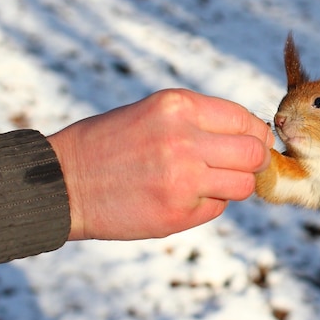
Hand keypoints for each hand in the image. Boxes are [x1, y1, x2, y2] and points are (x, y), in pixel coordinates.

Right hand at [47, 88, 273, 240]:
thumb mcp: (154, 112)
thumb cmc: (110, 143)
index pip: (245, 119)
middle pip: (254, 153)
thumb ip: (202, 121)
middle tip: (244, 166)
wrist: (63, 182)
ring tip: (209, 182)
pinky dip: (209, 203)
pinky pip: (218, 207)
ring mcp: (182, 179)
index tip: (254, 142)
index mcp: (178, 106)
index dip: (256, 134)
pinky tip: (182, 197)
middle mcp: (184, 139)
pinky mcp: (177, 213)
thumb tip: (252, 137)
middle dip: (256, 161)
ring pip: (243, 184)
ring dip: (234, 184)